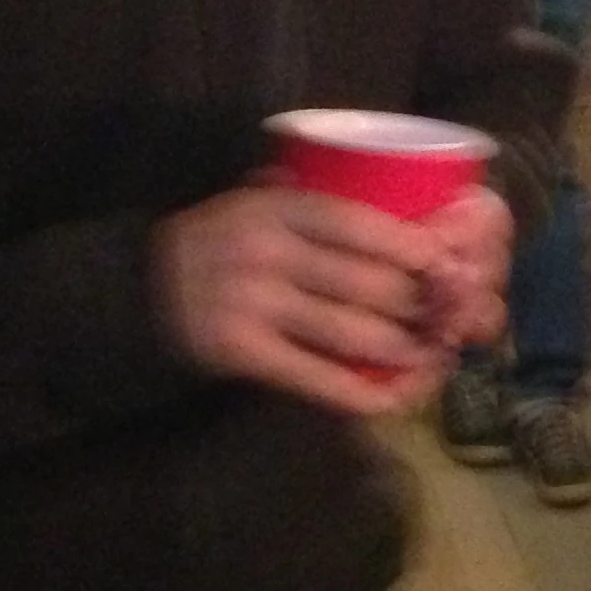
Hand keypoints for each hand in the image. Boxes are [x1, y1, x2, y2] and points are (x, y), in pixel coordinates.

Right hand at [152, 181, 504, 417]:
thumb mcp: (254, 201)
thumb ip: (310, 195)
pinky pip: (314, 376)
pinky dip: (358, 391)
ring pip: (349, 331)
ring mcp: (252, 305)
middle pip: (366, 282)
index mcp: (276, 208)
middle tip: (451, 316)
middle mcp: (266, 253)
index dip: (411, 245)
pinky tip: (392, 395)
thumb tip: (397, 198)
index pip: (357, 223)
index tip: (447, 260)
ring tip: (433, 354)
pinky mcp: (241, 351)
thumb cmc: (217, 240)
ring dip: (402, 349)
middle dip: (419, 304)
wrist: (139, 288)